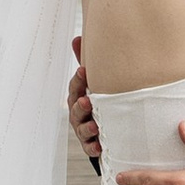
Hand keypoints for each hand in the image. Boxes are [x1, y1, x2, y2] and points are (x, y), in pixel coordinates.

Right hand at [67, 43, 101, 170]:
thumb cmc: (98, 100)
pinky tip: (99, 145)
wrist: (108, 128)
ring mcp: (84, 130)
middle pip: (75, 109)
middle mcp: (79, 113)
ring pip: (82, 129)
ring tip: (95, 126)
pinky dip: (94, 147)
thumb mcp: (93, 81)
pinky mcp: (92, 145)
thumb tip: (77, 37)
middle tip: (87, 101)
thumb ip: (84, 61)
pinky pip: (90, 148)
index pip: (76, 87)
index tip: (84, 71)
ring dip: (87, 127)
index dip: (78, 80)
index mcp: (79, 96)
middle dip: (80, 106)